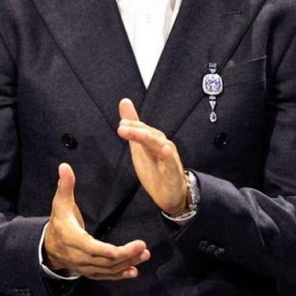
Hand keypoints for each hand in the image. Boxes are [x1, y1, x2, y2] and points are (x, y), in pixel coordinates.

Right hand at [43, 162, 149, 278]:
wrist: (49, 247)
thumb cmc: (59, 222)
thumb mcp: (60, 203)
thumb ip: (65, 186)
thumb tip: (64, 166)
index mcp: (73, 239)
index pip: (91, 248)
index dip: (107, 250)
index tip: (124, 248)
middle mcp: (79, 256)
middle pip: (104, 260)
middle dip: (125, 255)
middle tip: (143, 247)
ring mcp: (85, 267)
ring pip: (107, 269)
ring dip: (127, 264)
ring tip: (144, 255)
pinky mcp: (90, 272)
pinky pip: (105, 276)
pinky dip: (120, 275)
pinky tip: (134, 271)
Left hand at [116, 97, 188, 214]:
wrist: (171, 194)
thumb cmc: (155, 168)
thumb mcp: (139, 146)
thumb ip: (133, 125)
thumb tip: (124, 102)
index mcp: (154, 140)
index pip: (143, 130)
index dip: (133, 126)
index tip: (121, 124)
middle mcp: (163, 147)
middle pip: (151, 136)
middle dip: (138, 131)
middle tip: (122, 127)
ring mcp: (170, 160)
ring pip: (161, 146)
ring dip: (151, 139)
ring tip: (140, 134)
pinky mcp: (174, 174)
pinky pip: (172, 165)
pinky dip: (169, 157)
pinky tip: (166, 150)